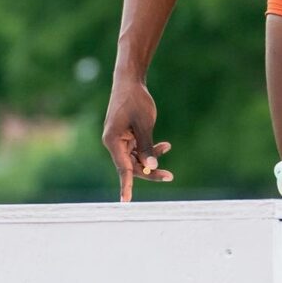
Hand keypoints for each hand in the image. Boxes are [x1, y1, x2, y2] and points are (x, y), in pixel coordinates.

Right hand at [103, 80, 172, 201]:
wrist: (130, 81)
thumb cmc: (135, 100)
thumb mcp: (144, 122)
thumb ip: (147, 145)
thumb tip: (151, 166)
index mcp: (112, 140)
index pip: (122, 167)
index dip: (126, 185)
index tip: (125, 201)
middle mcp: (114, 143)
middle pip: (132, 166)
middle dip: (150, 171)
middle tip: (169, 176)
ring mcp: (120, 140)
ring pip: (136, 159)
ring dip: (152, 157)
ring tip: (167, 146)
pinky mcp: (126, 136)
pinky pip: (138, 150)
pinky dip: (150, 149)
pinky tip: (165, 145)